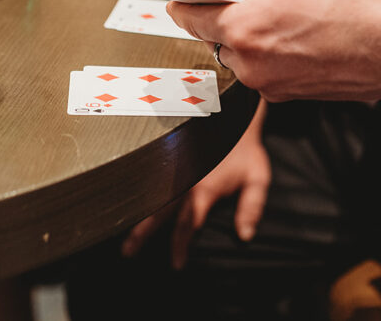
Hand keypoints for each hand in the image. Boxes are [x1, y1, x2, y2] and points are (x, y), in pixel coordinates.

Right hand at [121, 103, 269, 268]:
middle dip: (143, 234)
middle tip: (128, 252)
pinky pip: (153, 181)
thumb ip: (251, 207)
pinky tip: (130, 206)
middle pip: (159, 213)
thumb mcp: (257, 177)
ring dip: (138, 216)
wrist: (231, 115)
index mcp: (203, 189)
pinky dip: (140, 195)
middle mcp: (184, 181)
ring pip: (152, 197)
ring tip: (123, 233)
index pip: (188, 225)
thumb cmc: (245, 149)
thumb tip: (244, 235)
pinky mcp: (171, 159)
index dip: (181, 246)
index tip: (177, 264)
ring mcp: (175, 169)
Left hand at [167, 0, 380, 101]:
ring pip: (244, 53)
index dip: (186, 1)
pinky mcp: (293, 96)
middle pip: (217, 37)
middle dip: (228, 15)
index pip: (188, 18)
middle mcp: (251, 66)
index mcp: (242, 30)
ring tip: (296, 12)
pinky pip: (269, 68)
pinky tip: (309, 33)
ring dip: (256, 34)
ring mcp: (272, 86)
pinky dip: (278, 51)